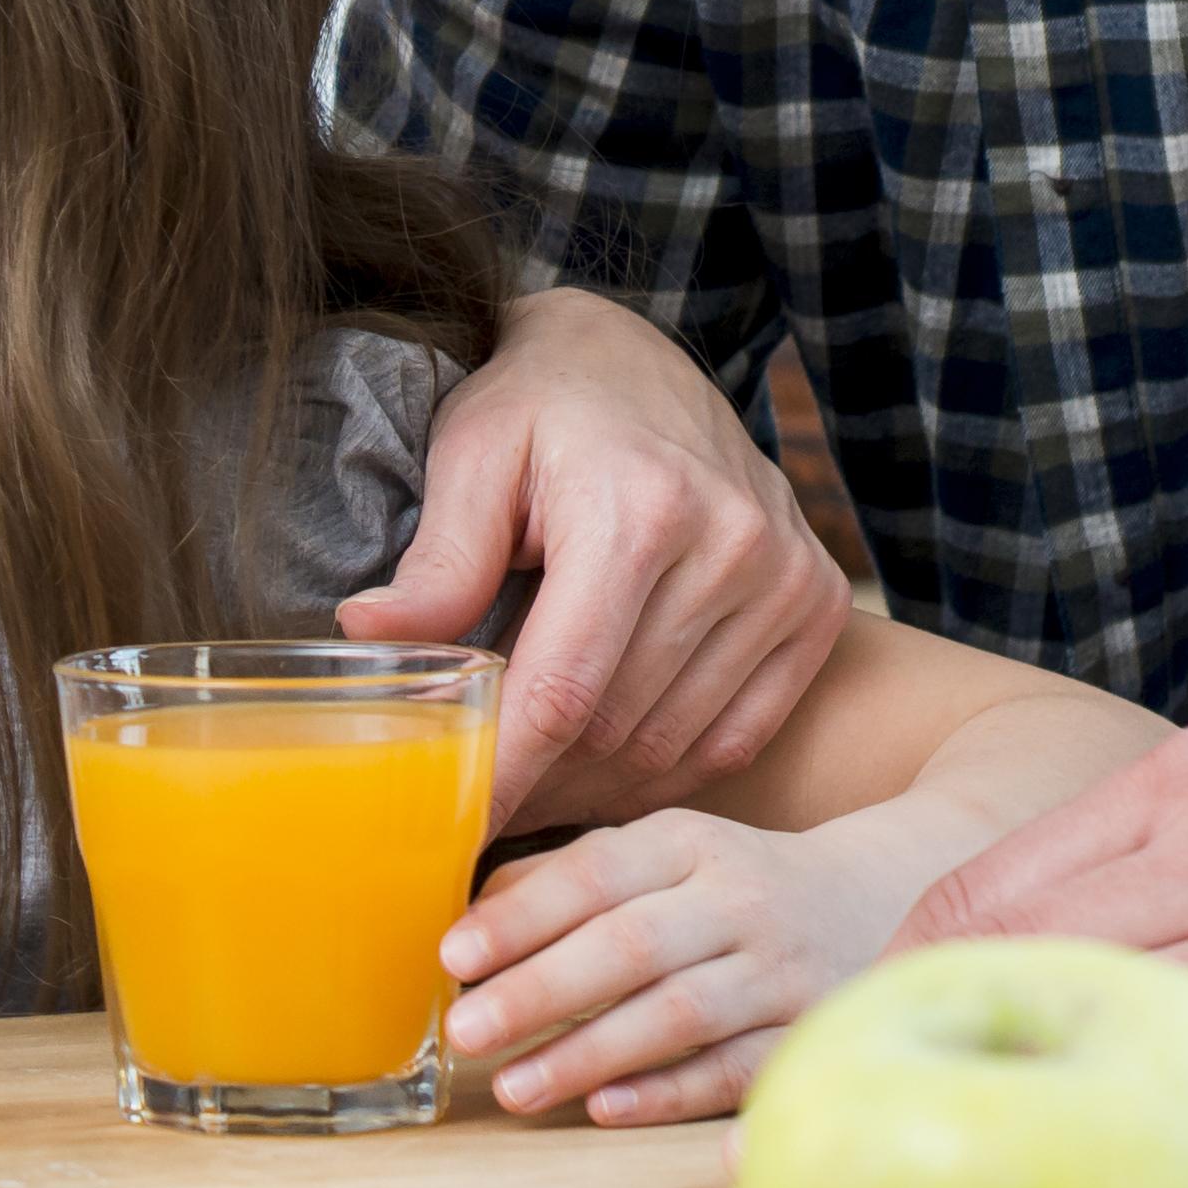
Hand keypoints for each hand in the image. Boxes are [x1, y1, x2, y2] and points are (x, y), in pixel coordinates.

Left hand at [352, 289, 847, 827]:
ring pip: (677, 741)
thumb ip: (438, 559)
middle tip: (480, 797)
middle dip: (541, 777)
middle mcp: (730, 544)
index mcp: (638, 510)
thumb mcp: (472, 456)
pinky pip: (741, 732)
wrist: (637, 359)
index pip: (565, 689)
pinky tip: (611, 760)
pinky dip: (672, 763)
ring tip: (536, 778)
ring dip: (601, 779)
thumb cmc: (540, 408)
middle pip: (619, 725)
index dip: (507, 772)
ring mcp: (786, 577)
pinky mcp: (818, 601)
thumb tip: (369, 635)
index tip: (457, 828)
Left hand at [438, 804, 946, 1126]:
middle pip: (631, 946)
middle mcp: (738, 901)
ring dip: (591, 1053)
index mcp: (688, 843)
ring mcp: (780, 972)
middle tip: (464, 1030)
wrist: (887, 895)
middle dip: (541, 990)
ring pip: (679, 1014)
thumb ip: (570, 877)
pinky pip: (735, 1069)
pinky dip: (671, 1093)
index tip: (454, 956)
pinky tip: (606, 1109)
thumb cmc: (732, 883)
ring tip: (514, 1085)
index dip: (523, 917)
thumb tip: (467, 919)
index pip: (597, 875)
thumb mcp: (663, 854)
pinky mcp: (810, 1033)